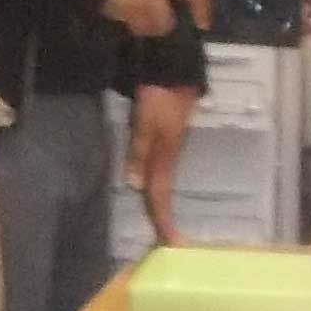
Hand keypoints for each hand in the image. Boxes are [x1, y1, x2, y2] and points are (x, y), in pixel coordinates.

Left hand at [127, 83, 196, 243]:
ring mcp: (169, 142)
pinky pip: (160, 164)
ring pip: (162, 176)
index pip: (161, 193)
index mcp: (167, 156)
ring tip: (158, 216)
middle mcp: (170, 153)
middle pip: (163, 189)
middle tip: (164, 236)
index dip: (163, 218)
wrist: (174, 67)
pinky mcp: (166, 132)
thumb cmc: (160, 96)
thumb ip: (139, 151)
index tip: (171, 243)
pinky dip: (156, 178)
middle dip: (162, 212)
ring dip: (159, 196)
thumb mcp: (146, 124)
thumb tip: (135, 185)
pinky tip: (150, 180)